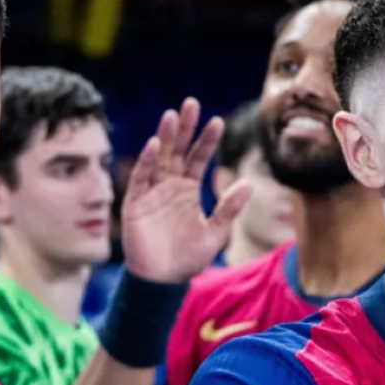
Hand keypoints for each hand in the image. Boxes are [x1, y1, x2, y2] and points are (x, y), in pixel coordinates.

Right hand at [121, 98, 252, 283]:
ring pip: (159, 158)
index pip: (199, 158)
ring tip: (171, 116)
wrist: (163, 281)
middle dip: (184, 128)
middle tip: (191, 104)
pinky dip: (146, 162)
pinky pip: (141, 178)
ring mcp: (152, 192)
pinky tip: (154, 144)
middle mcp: (170, 185)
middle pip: (178, 150)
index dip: (207, 141)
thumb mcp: (215, 233)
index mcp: (189, 189)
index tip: (218, 122)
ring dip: (164, 137)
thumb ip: (229, 209)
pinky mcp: (136, 203)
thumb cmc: (188, 258)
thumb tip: (249, 184)